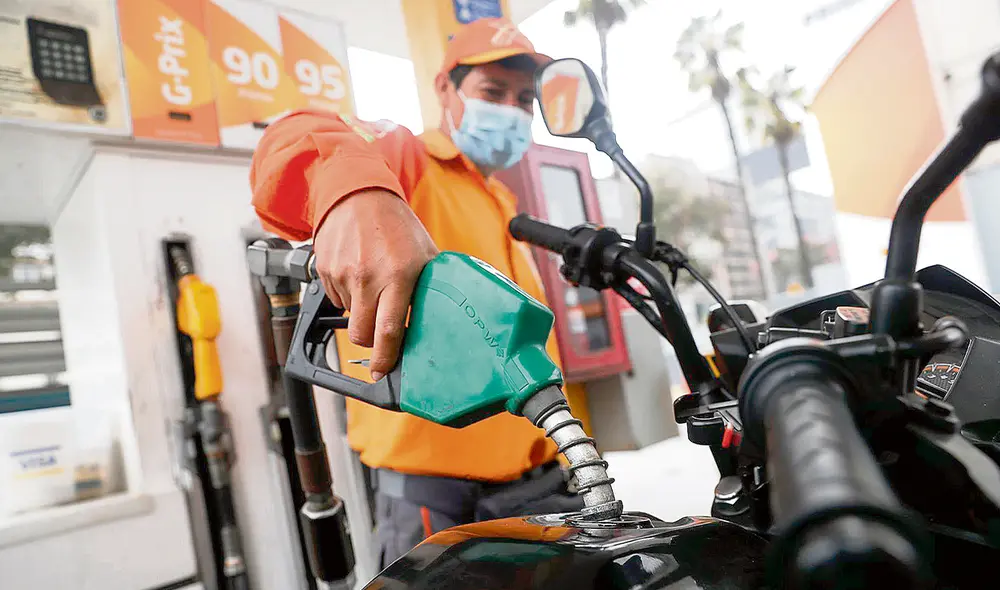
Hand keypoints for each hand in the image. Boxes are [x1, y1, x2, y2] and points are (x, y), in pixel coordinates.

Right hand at [314, 189, 437, 379]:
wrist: (358, 193)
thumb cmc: (397, 226)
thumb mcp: (425, 254)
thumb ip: (429, 286)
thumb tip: (441, 320)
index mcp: (398, 275)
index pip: (388, 330)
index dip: (385, 359)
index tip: (381, 374)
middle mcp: (367, 277)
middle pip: (361, 335)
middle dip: (370, 342)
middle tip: (381, 337)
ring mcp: (342, 275)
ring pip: (348, 316)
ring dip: (360, 312)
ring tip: (373, 285)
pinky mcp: (324, 271)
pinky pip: (335, 299)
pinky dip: (347, 296)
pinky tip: (359, 274)